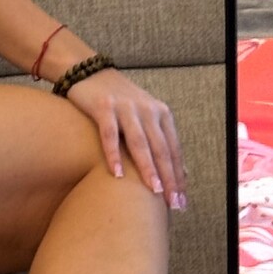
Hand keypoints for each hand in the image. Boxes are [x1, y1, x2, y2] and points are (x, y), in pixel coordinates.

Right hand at [65, 68, 186, 210]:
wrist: (90, 71)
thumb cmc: (119, 101)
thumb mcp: (145, 117)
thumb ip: (161, 141)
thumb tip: (182, 172)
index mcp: (160, 113)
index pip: (173, 150)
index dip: (178, 176)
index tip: (181, 200)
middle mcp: (147, 109)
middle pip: (161, 148)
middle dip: (169, 177)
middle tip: (173, 202)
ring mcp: (125, 107)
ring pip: (140, 142)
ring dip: (148, 167)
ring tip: (154, 190)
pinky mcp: (103, 106)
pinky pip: (110, 134)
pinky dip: (114, 154)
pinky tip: (117, 173)